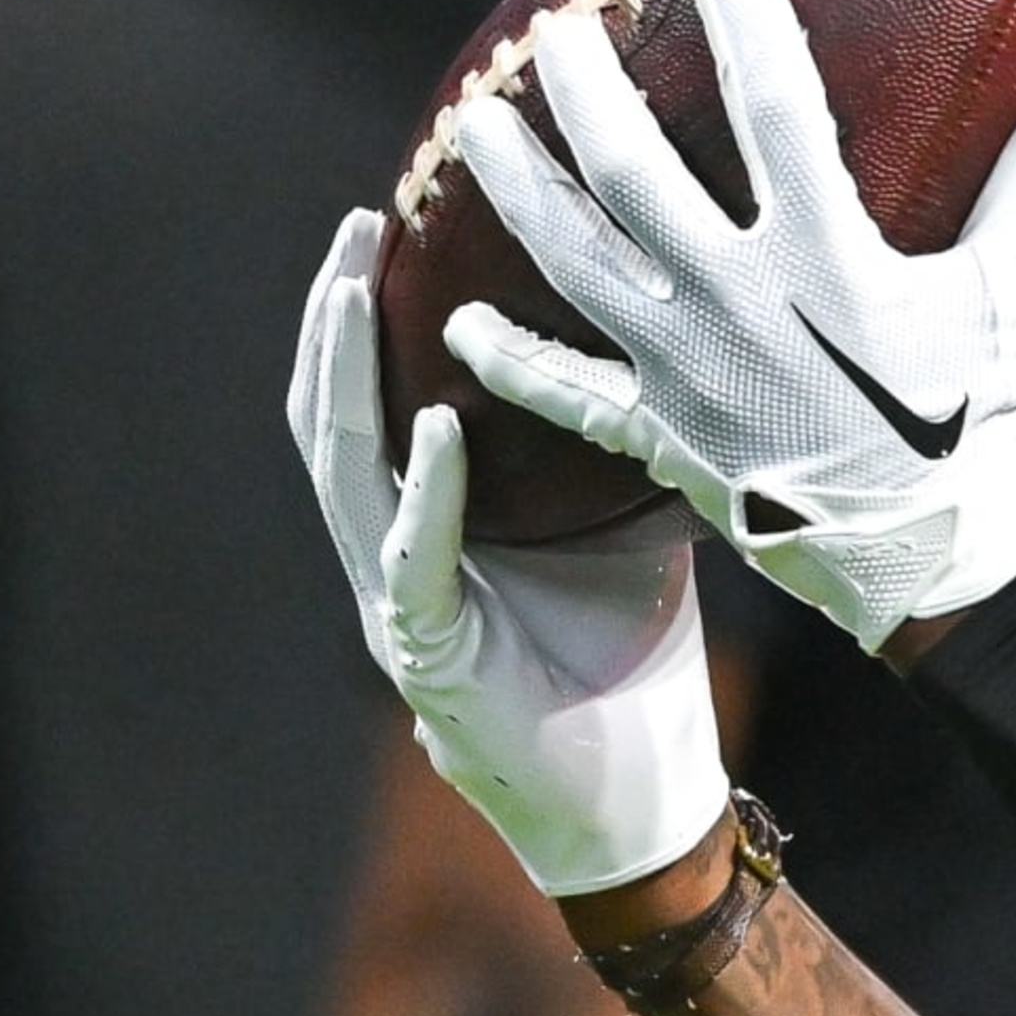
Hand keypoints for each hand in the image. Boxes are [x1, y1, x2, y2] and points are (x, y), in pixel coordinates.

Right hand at [289, 209, 729, 895]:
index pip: (371, 402)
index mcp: (430, 524)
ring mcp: (397, 605)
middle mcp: (394, 555)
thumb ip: (617, 443)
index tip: (388, 222)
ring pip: (345, 473)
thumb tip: (682, 340)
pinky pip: (413, 559)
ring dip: (348, 378)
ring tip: (359, 291)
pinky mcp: (426, 655)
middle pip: (333, 417)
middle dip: (337, 319)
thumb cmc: (628, 659)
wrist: (636, 793)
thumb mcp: (625, 524)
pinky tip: (434, 431)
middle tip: (359, 226)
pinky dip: (425, 493)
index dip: (364, 318)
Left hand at [441, 0, 1015, 650]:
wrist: (940, 568)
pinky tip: (456, 323)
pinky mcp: (662, 437)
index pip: (776, 111)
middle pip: (631, 177)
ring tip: (470, 123)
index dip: (749, 27)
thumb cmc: (988, 419)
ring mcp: (686, 373)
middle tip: (556, 28)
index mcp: (828, 259)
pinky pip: (565, 393)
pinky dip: (508, 360)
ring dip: (513, 190)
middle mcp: (739, 306)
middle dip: (584, 93)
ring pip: (571, 264)